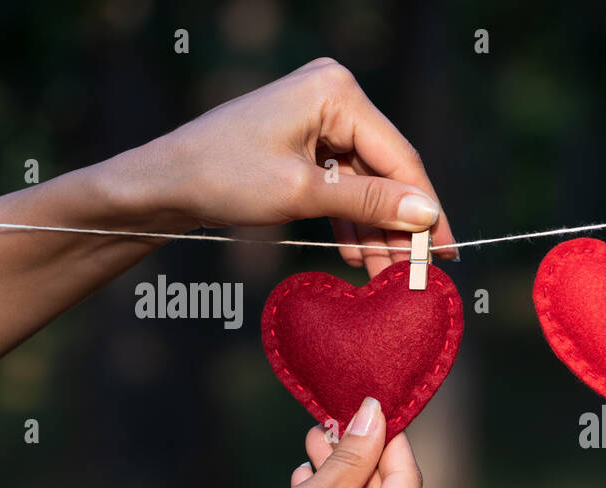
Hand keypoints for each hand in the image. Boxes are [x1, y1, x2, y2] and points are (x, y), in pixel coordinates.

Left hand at [122, 57, 455, 276]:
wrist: (160, 183)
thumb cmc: (222, 177)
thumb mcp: (302, 194)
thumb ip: (369, 204)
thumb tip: (427, 215)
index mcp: (336, 92)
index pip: (399, 158)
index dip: (426, 211)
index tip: (445, 254)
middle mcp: (333, 96)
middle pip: (386, 172)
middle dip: (399, 227)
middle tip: (416, 274)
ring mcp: (319, 118)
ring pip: (366, 184)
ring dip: (375, 232)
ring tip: (383, 277)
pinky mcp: (306, 142)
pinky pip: (343, 185)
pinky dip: (350, 221)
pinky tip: (356, 255)